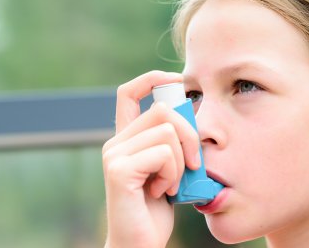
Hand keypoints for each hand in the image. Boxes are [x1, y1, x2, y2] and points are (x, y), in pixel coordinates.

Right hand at [102, 70, 200, 247]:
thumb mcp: (170, 169)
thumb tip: (191, 114)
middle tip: (194, 164)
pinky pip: (164, 153)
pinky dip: (174, 173)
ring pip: (167, 130)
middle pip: (163, 108)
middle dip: (190, 134)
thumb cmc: (157, 209)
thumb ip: (174, 143)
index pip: (129, 92)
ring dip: (182, 160)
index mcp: (127, 139)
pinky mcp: (119, 169)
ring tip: (172, 183)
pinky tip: (163, 191)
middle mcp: (116, 142)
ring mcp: (114, 154)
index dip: (153, 78)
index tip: (179, 79)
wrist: (140, 243)